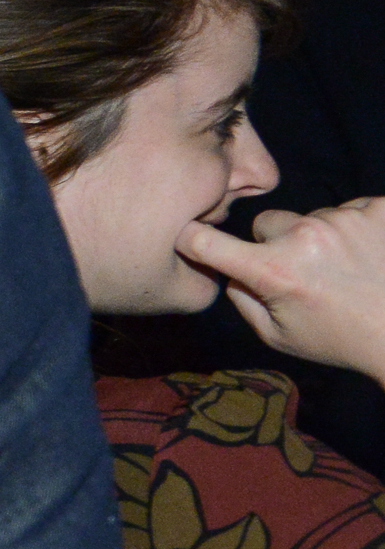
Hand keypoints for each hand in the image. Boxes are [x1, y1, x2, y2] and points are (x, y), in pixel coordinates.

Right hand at [176, 198, 384, 383]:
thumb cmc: (340, 339)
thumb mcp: (277, 335)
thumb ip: (242, 299)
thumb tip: (230, 270)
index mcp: (274, 270)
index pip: (206, 241)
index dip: (188, 236)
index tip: (183, 233)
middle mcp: (305, 236)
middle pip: (268, 222)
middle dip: (276, 242)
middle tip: (305, 271)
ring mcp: (346, 218)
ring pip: (313, 216)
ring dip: (321, 237)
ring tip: (345, 267)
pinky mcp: (380, 209)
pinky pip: (351, 208)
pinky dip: (356, 227)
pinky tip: (368, 253)